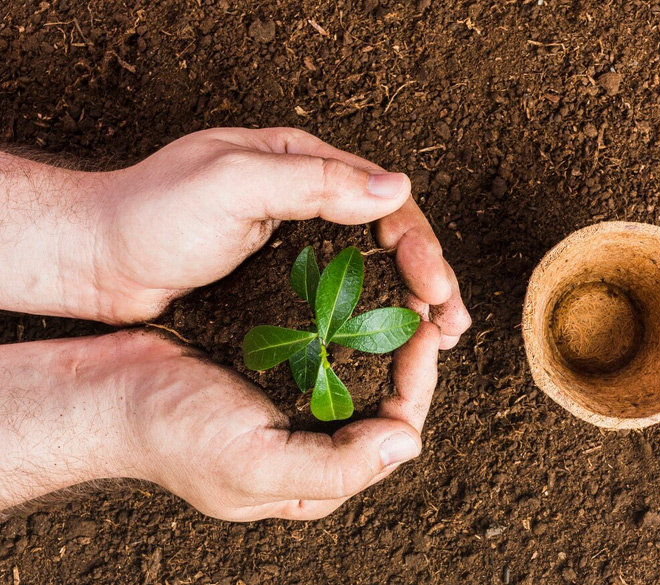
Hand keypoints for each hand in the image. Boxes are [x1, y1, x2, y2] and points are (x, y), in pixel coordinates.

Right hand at [0, 328, 441, 520]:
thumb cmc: (172, 434)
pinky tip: (358, 298)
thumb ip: (335, 466)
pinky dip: (351, 324)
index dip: (418, 383)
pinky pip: (330, 351)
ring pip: (363, 373)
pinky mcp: (274, 375)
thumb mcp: (254, 464)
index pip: (394, 433)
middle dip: (411, 356)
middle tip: (425, 305)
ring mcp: (293, 409)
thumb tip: (407, 445)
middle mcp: (312, 447)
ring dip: (387, 336)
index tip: (425, 333)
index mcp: (316, 479)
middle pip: (386, 403)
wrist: (105, 393)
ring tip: (403, 296)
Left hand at [92, 127, 470, 345]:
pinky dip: (370, 311)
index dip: (417, 242)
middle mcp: (305, 195)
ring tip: (437, 334)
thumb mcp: (234, 183)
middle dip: (426, 274)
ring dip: (406, 297)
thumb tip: (394, 188)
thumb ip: (314, 182)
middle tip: (451, 321)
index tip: (436, 286)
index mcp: (301, 161)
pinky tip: (386, 335)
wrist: (98, 258)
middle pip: (385, 233)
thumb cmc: (153, 213)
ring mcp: (295, 237)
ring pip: (369, 264)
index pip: (381, 196)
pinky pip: (340, 289)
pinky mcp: (280, 275)